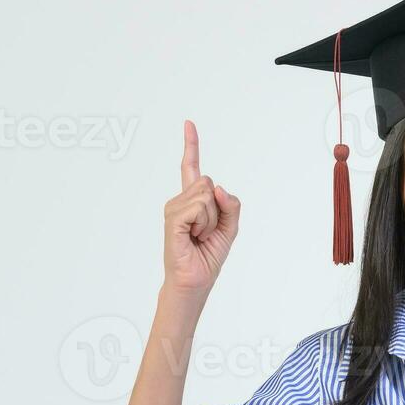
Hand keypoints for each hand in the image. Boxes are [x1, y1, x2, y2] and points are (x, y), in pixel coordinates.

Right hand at [163, 118, 240, 292]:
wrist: (196, 280)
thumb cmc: (209, 255)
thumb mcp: (230, 227)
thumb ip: (231, 204)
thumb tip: (219, 187)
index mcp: (192, 200)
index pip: (191, 167)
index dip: (191, 145)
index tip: (189, 124)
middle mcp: (180, 200)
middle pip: (209, 183)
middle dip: (218, 208)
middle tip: (207, 231)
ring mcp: (174, 208)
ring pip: (206, 195)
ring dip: (211, 219)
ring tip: (199, 235)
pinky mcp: (173, 218)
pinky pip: (199, 208)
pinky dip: (204, 223)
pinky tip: (193, 236)